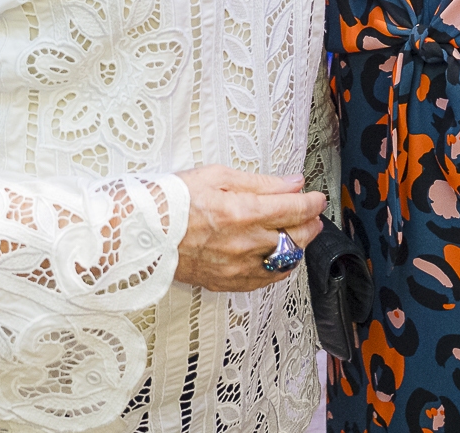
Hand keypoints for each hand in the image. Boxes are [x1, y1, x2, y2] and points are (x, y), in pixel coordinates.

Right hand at [172, 166, 324, 292]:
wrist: (142, 232)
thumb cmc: (174, 199)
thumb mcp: (218, 176)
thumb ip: (261, 182)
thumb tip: (293, 183)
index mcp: (243, 212)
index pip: (294, 209)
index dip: (312, 203)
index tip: (317, 198)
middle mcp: (245, 243)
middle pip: (296, 237)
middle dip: (311, 224)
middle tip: (312, 214)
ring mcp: (237, 267)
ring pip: (285, 262)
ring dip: (297, 246)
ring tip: (296, 233)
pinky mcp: (227, 282)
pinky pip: (265, 281)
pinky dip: (279, 268)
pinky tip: (278, 257)